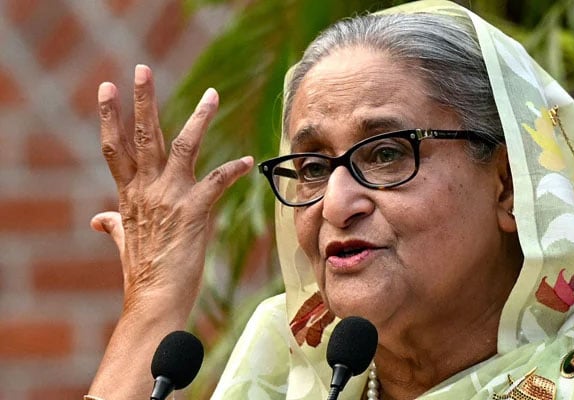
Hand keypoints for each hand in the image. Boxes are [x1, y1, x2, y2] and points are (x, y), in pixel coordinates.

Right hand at [92, 64, 253, 315]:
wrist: (155, 301)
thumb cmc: (143, 273)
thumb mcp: (124, 242)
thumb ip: (113, 225)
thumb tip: (98, 220)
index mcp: (129, 194)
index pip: (115, 147)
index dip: (109, 116)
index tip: (106, 87)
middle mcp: (146, 190)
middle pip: (142, 136)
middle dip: (142, 100)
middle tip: (141, 68)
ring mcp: (169, 198)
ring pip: (183, 147)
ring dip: (199, 118)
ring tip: (212, 94)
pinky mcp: (193, 211)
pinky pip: (216, 182)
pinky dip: (232, 169)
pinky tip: (247, 160)